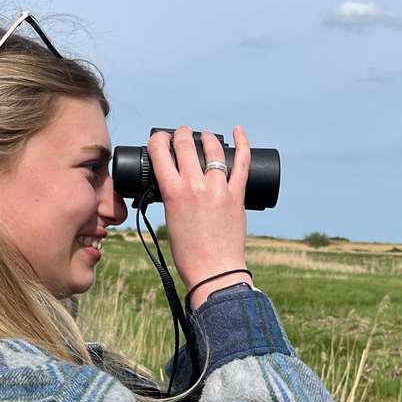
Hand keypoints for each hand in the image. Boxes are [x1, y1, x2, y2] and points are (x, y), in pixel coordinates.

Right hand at [147, 126, 250, 307]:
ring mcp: (218, 187)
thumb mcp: (169, 219)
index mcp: (172, 191)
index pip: (160, 152)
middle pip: (185, 144)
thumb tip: (174, 182)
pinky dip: (242, 143)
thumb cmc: (188, 252)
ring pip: (213, 149)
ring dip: (206, 137)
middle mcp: (194, 185)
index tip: (160, 139)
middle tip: (182, 135)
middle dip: (181, 134)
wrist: (213, 270)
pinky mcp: (237, 194)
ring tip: (205, 136)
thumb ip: (171, 197)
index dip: (158, 139)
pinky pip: (242, 162)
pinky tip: (238, 131)